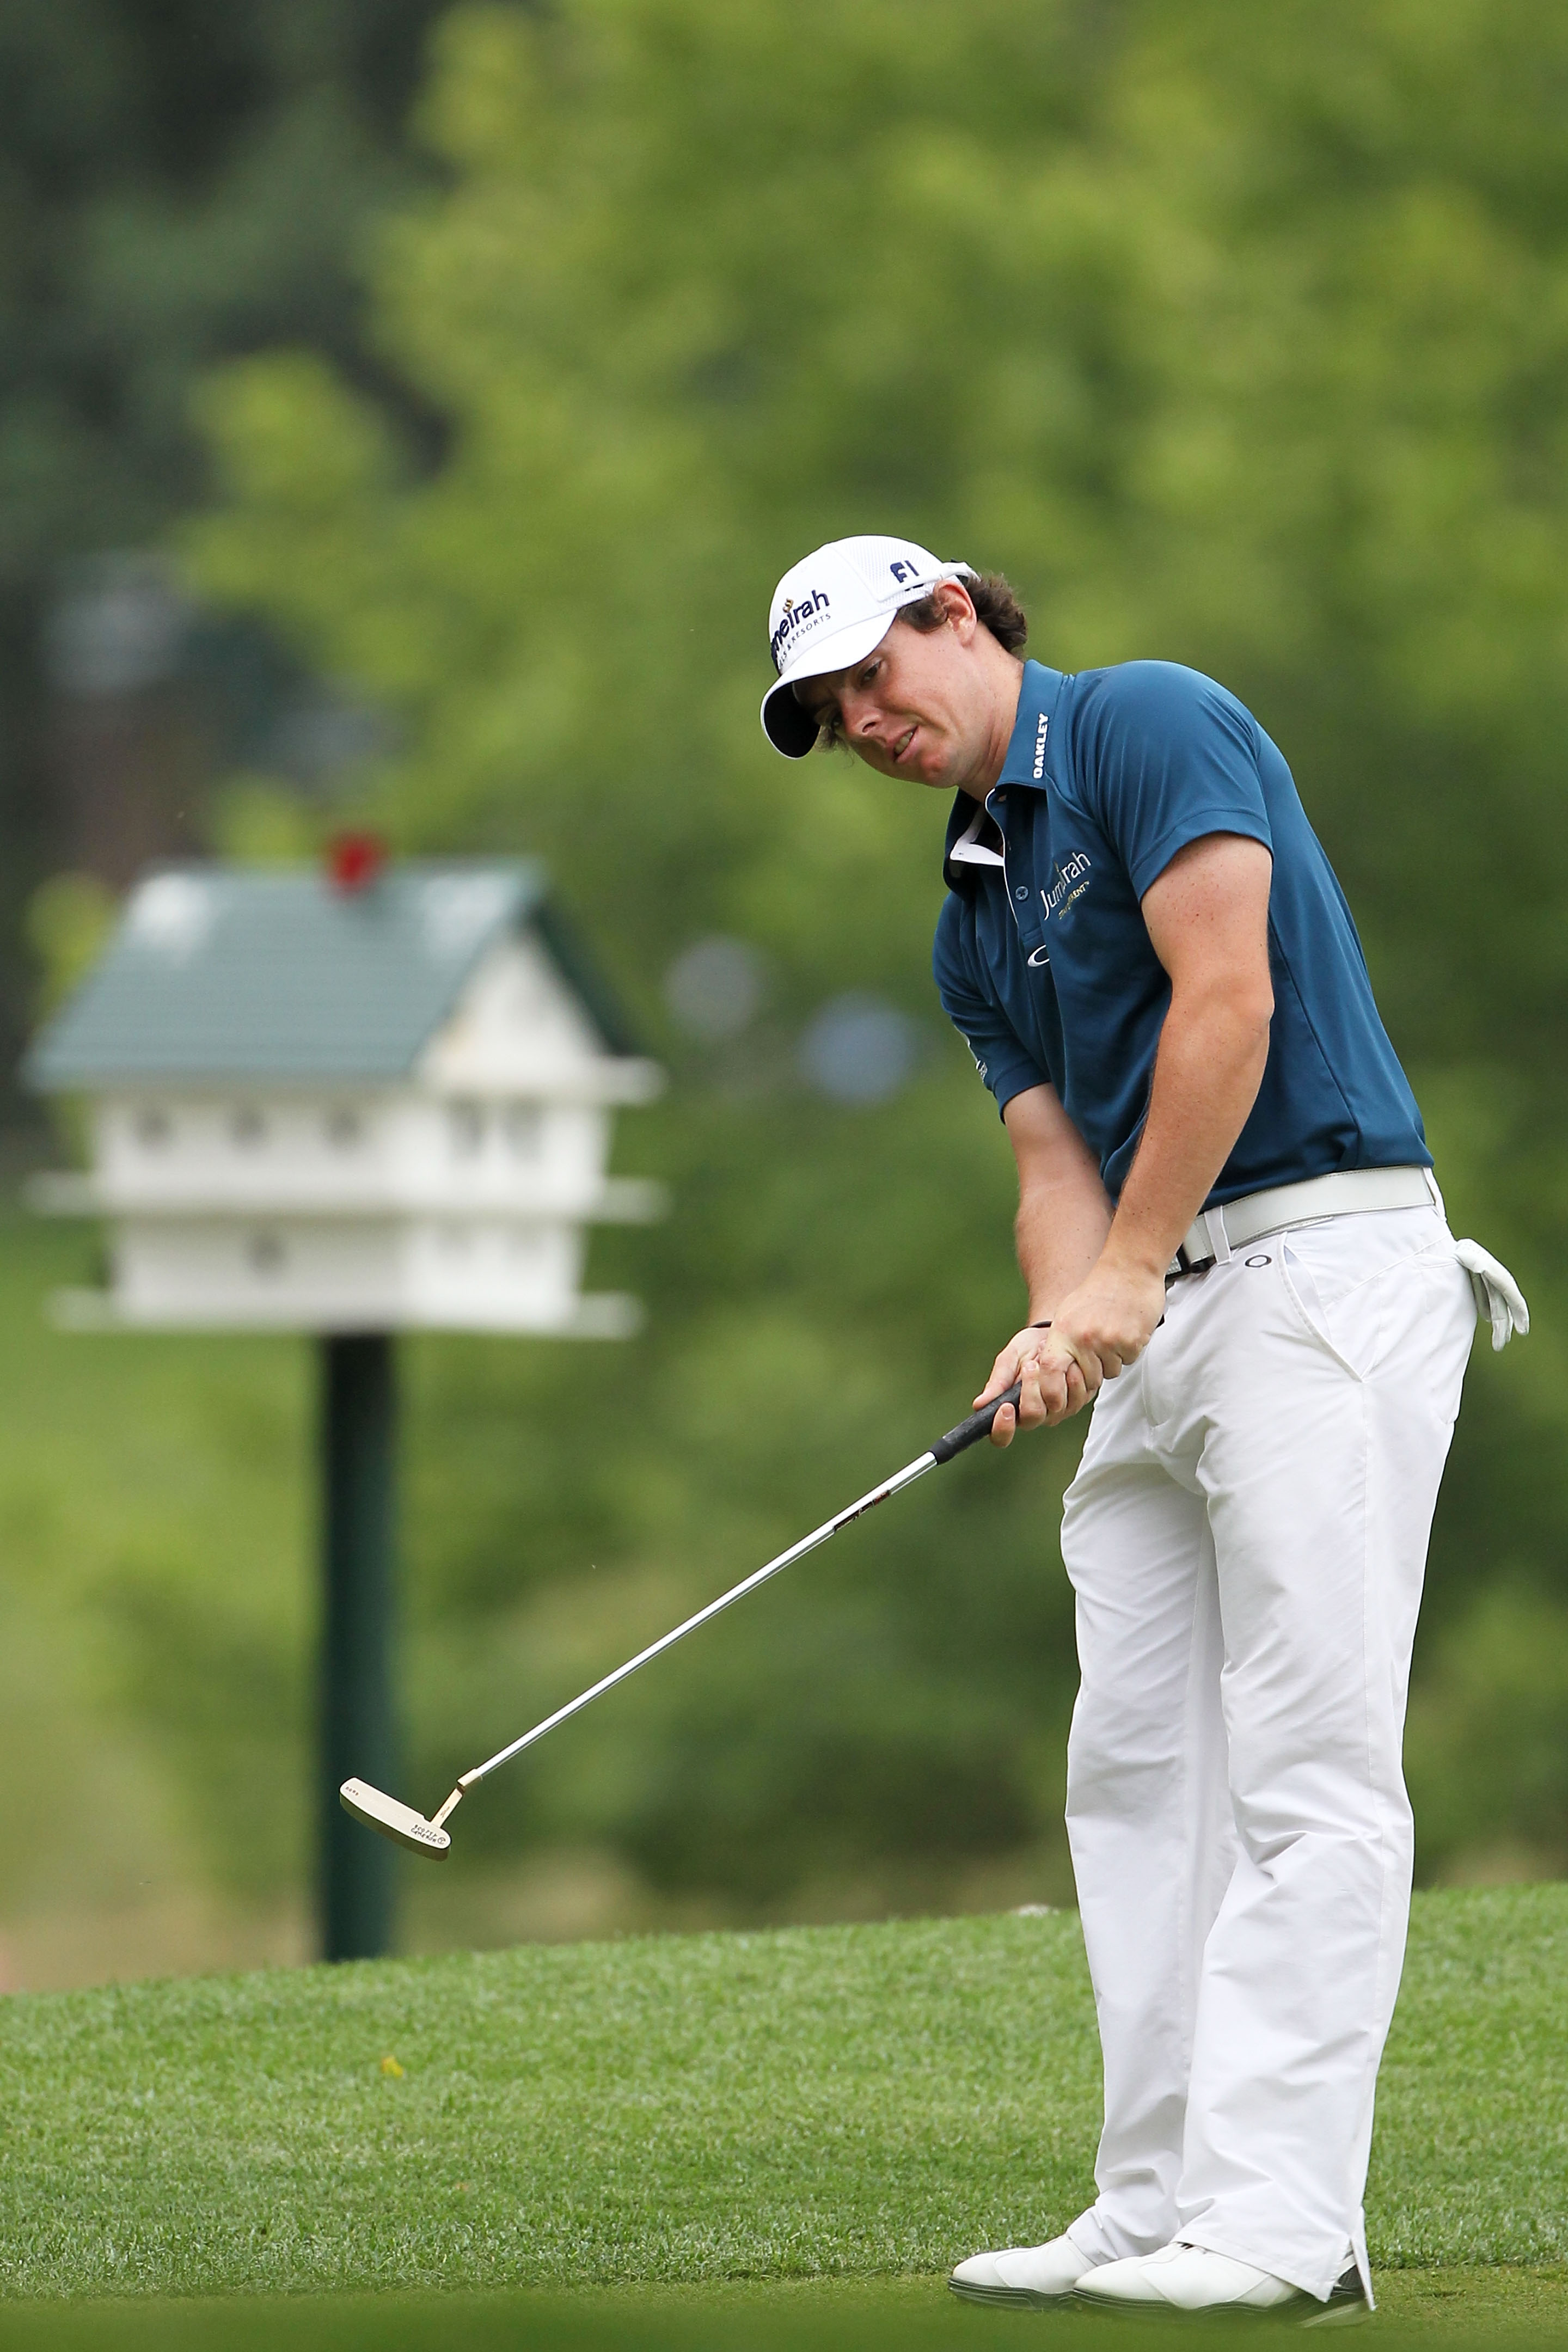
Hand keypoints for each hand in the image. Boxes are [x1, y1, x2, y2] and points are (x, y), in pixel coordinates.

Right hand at [974, 1324, 1088, 1446]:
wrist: (1052, 1336)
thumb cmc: (1026, 1349)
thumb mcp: (1008, 1360)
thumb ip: (998, 1382)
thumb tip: (979, 1404)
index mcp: (1009, 1410)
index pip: (1000, 1436)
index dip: (1002, 1428)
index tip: (1005, 1407)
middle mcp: (1032, 1416)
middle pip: (1032, 1418)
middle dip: (1031, 1389)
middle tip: (1030, 1365)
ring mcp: (1055, 1412)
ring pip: (1055, 1409)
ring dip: (1051, 1379)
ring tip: (1046, 1358)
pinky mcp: (1075, 1403)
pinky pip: (1076, 1399)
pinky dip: (1071, 1377)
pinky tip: (1067, 1362)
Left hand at [976, 1255, 1166, 1445]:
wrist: (1128, 1269)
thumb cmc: (1096, 1292)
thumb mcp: (1067, 1314)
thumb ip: (1060, 1344)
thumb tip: (1049, 1373)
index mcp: (1063, 1333)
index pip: (1050, 1372)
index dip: (1052, 1389)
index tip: (1057, 1393)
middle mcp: (1084, 1339)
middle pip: (1087, 1380)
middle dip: (1092, 1372)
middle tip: (1098, 1348)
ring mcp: (1109, 1341)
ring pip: (1109, 1372)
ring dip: (1112, 1359)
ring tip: (1112, 1332)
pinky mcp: (1132, 1342)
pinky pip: (1128, 1360)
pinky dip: (1128, 1350)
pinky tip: (1126, 1329)